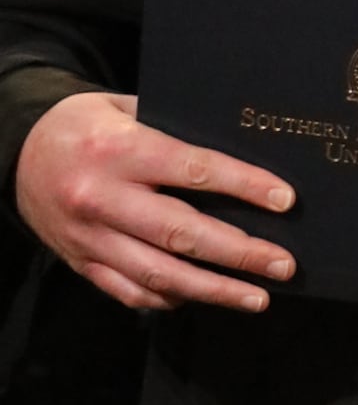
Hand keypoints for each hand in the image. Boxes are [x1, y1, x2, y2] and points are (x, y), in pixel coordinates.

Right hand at [15, 90, 295, 313]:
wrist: (16, 152)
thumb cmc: (84, 125)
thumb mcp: (122, 107)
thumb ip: (172, 127)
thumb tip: (240, 149)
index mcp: (117, 149)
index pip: (193, 169)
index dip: (243, 186)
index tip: (284, 200)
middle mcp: (101, 197)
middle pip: (181, 233)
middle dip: (239, 253)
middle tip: (283, 265)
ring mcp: (88, 236)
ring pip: (158, 273)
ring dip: (214, 290)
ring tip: (258, 297)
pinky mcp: (80, 262)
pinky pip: (129, 291)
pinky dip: (169, 297)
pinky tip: (202, 298)